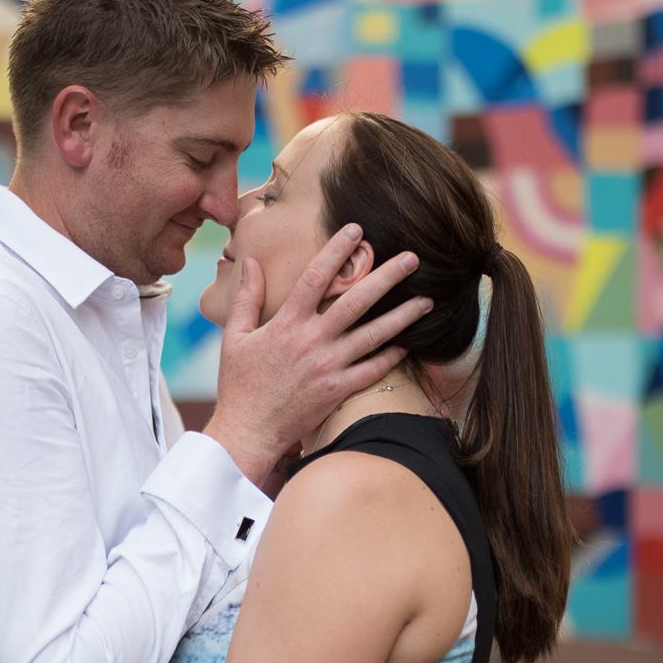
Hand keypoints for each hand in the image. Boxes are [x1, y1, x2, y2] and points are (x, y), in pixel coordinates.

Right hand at [205, 224, 431, 484]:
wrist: (248, 432)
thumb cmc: (239, 385)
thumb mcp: (235, 336)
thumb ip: (247, 297)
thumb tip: (249, 261)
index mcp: (285, 323)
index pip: (314, 277)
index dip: (336, 250)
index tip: (356, 229)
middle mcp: (311, 341)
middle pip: (356, 301)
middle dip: (386, 277)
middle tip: (413, 258)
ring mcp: (327, 367)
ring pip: (373, 335)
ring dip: (402, 316)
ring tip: (427, 300)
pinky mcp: (338, 391)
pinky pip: (372, 370)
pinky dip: (392, 356)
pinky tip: (410, 343)